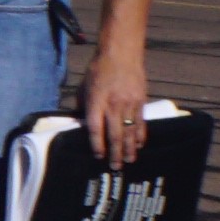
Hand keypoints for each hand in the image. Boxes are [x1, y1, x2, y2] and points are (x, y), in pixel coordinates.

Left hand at [85, 45, 151, 164]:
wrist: (121, 54)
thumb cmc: (98, 70)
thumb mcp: (84, 87)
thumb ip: (82, 105)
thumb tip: (78, 122)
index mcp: (96, 101)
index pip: (95, 128)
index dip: (96, 144)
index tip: (98, 156)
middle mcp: (113, 105)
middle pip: (114, 134)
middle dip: (114, 153)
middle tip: (115, 167)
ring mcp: (129, 104)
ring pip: (130, 131)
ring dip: (129, 148)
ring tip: (129, 161)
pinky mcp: (141, 101)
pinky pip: (141, 122)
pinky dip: (140, 135)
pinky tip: (139, 145)